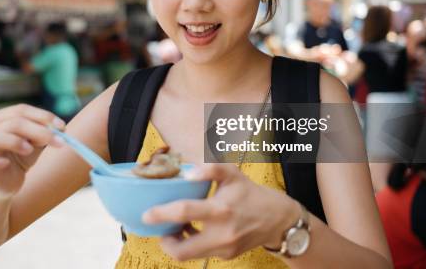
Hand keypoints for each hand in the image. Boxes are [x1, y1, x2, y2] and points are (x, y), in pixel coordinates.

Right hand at [0, 104, 65, 198]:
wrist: (8, 184)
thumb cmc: (20, 158)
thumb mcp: (36, 143)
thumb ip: (44, 133)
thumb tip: (57, 128)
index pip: (21, 110)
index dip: (43, 116)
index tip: (63, 127)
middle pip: (13, 122)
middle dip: (39, 131)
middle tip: (59, 142)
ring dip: (13, 141)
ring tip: (29, 149)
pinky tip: (6, 163)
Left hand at [142, 164, 298, 260]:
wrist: (277, 219)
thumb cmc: (250, 193)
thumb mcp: (232, 174)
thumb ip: (211, 168)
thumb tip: (188, 173)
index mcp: (221, 209)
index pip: (184, 212)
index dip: (162, 214)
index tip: (147, 213)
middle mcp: (222, 233)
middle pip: (182, 250)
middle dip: (164, 242)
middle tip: (157, 229)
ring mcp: (224, 249)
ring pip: (188, 255)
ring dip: (176, 243)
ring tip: (175, 227)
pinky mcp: (226, 256)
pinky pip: (200, 254)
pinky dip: (192, 243)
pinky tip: (192, 230)